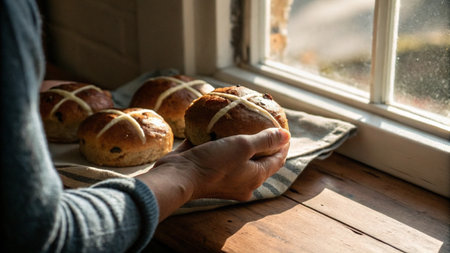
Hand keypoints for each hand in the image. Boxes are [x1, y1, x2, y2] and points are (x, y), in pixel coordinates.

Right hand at [137, 128, 289, 220]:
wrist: (179, 177)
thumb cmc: (214, 162)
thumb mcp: (243, 146)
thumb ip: (265, 140)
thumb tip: (286, 135)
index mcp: (255, 178)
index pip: (277, 161)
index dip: (283, 145)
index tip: (284, 129)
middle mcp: (242, 182)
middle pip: (259, 161)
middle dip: (262, 144)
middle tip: (263, 124)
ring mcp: (224, 179)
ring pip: (238, 159)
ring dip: (240, 143)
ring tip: (242, 124)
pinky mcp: (208, 171)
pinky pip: (219, 156)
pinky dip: (221, 144)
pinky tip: (218, 128)